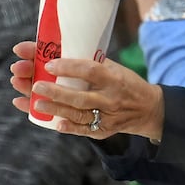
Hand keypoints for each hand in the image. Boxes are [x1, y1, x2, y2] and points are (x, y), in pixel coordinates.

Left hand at [10, 40, 166, 141]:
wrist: (148, 109)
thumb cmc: (125, 83)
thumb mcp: (115, 69)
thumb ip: (92, 64)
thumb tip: (57, 54)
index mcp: (114, 78)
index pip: (90, 71)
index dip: (68, 68)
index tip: (49, 65)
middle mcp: (111, 98)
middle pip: (80, 97)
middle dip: (56, 92)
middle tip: (35, 85)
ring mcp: (108, 117)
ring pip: (79, 114)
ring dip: (56, 109)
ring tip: (36, 103)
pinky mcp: (105, 130)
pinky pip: (85, 130)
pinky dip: (70, 127)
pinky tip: (56, 124)